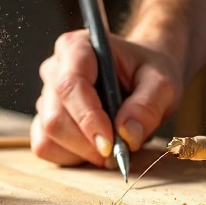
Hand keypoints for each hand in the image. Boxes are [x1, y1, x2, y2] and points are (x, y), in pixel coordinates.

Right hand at [32, 30, 182, 166]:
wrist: (143, 77)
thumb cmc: (148, 74)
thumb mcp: (162, 85)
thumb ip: (148, 106)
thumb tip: (127, 135)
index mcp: (76, 48)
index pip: (70, 85)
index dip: (87, 118)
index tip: (110, 143)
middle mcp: (54, 69)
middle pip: (55, 117)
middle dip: (87, 143)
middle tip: (118, 152)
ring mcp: (45, 96)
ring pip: (49, 135)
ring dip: (81, 151)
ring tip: (111, 145)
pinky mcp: (43, 119)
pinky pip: (46, 147)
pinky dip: (71, 156)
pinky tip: (94, 147)